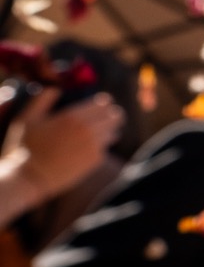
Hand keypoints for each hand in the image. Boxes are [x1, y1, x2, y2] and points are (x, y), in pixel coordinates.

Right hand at [7, 90, 121, 200]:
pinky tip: (88, 148)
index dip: (103, 103)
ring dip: (108, 131)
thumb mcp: (27, 119)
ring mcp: (94, 146)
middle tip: (103, 117)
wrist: (31, 177)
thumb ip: (42, 100)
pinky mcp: (96, 160)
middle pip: (115, 116)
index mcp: (74, 116)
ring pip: (114, 132)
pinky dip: (101, 146)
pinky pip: (106, 148)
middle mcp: (89, 130)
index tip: (98, 105)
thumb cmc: (25, 147)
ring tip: (96, 133)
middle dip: (111, 115)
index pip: (104, 102)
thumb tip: (55, 88)